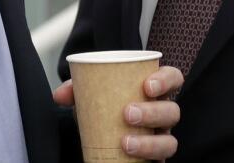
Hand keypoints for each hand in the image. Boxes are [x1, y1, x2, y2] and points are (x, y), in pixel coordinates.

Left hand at [54, 65, 182, 160]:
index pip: (173, 78)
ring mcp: (161, 138)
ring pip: (169, 141)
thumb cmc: (105, 108)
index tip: (147, 85)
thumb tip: (60, 95)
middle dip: (153, 113)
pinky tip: (130, 159)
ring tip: (125, 142)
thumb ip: (77, 90)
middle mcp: (162, 114)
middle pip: (172, 111)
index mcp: (154, 91)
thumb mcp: (92, 95)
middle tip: (127, 114)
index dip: (166, 80)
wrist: (101, 136)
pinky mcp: (155, 159)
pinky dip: (148, 161)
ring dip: (149, 143)